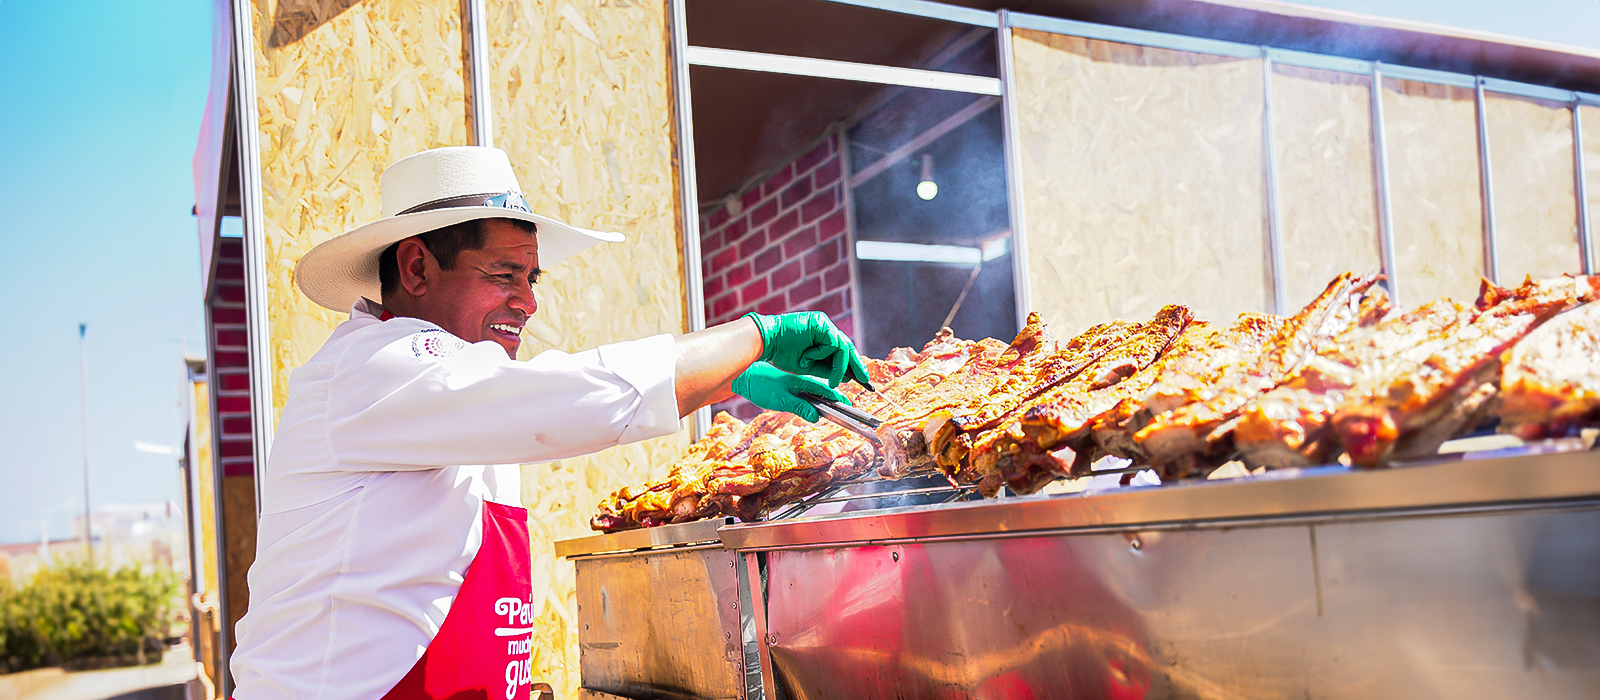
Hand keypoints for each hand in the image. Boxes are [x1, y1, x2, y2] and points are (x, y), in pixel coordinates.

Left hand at [730, 362, 850, 422]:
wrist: (748, 378)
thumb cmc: (762, 387)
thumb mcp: (780, 400)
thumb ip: (799, 407)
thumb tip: (817, 416)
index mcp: (803, 382)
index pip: (826, 391)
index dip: (839, 399)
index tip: (849, 406)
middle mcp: (804, 382)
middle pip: (826, 392)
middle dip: (839, 400)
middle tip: (851, 410)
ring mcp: (799, 385)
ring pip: (820, 394)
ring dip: (830, 401)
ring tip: (841, 411)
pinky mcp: (795, 389)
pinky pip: (811, 395)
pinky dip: (819, 401)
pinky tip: (821, 408)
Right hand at [745, 311, 872, 388]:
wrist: (765, 342)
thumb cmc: (781, 354)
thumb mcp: (808, 367)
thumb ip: (825, 369)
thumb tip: (845, 376)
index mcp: (821, 338)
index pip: (843, 351)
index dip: (853, 365)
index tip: (862, 379)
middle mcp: (824, 329)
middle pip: (847, 346)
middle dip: (856, 365)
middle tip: (864, 381)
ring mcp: (823, 324)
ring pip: (842, 346)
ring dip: (839, 366)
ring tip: (833, 381)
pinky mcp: (820, 322)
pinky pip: (831, 342)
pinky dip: (822, 353)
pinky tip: (808, 358)